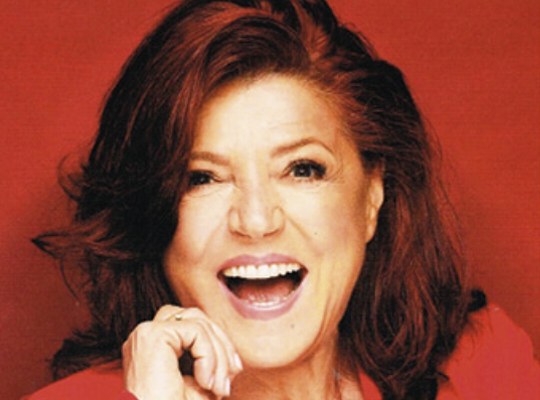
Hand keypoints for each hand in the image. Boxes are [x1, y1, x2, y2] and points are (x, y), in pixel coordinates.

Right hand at [122, 305, 242, 399]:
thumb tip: (231, 354)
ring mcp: (147, 333)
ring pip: (198, 322)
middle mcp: (146, 336)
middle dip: (222, 343)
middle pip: (196, 317)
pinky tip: (205, 382)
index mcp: (153, 346)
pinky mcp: (153, 336)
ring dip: (218, 353)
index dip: (217, 342)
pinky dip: (209, 356)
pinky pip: (196, 331)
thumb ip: (210, 360)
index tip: (233, 371)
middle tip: (232, 374)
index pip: (191, 325)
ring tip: (218, 385)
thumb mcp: (198, 385)